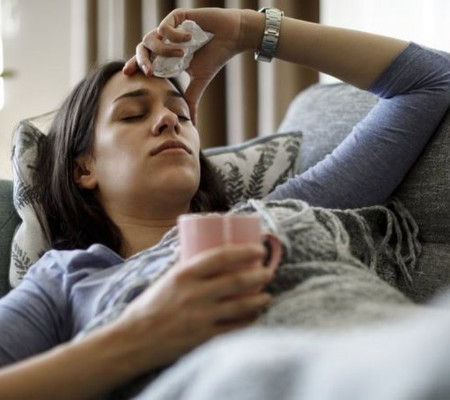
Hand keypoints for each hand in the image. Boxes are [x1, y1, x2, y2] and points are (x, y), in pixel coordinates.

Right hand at [116, 243, 273, 372]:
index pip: (221, 256)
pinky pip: (234, 328)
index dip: (245, 251)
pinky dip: (249, 320)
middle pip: (237, 281)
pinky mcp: (203, 338)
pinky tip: (255, 315)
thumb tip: (218, 258)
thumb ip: (191, 269)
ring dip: (260, 299)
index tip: (259, 249)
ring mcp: (200, 317)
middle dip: (259, 275)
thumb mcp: (168, 278)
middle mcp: (194, 294)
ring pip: (240, 306)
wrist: (134, 339)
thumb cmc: (151, 305)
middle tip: (268, 272)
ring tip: (267, 296)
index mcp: (184, 274)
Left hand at [123, 8, 261, 123]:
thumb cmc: (215, 57)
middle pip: (141, 48)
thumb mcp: (199, 81)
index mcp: (167, 56)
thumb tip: (193, 123)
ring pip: (150, 38)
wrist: (231, 38)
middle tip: (148, 72)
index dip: (135, 66)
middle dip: (141, 61)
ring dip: (165, 50)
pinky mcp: (176, 17)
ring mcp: (170, 28)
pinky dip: (175, 37)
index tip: (126, 74)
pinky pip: (164, 28)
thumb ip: (191, 99)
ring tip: (182, 54)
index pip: (146, 61)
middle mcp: (165, 41)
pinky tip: (191, 39)